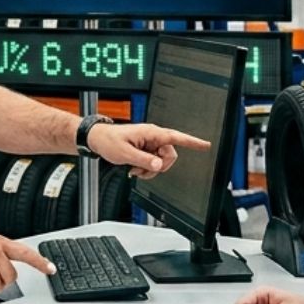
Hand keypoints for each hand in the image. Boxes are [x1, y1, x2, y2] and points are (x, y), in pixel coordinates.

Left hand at [88, 122, 210, 178]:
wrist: (98, 139)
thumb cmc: (109, 141)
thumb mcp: (125, 153)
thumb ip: (143, 160)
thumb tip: (158, 165)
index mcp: (151, 133)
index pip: (176, 137)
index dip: (192, 142)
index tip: (205, 145)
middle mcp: (153, 137)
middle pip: (170, 155)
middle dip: (159, 166)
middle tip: (142, 170)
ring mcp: (150, 143)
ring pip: (161, 161)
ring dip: (150, 169)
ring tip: (135, 169)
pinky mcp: (146, 150)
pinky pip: (154, 163)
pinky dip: (146, 169)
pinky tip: (135, 168)